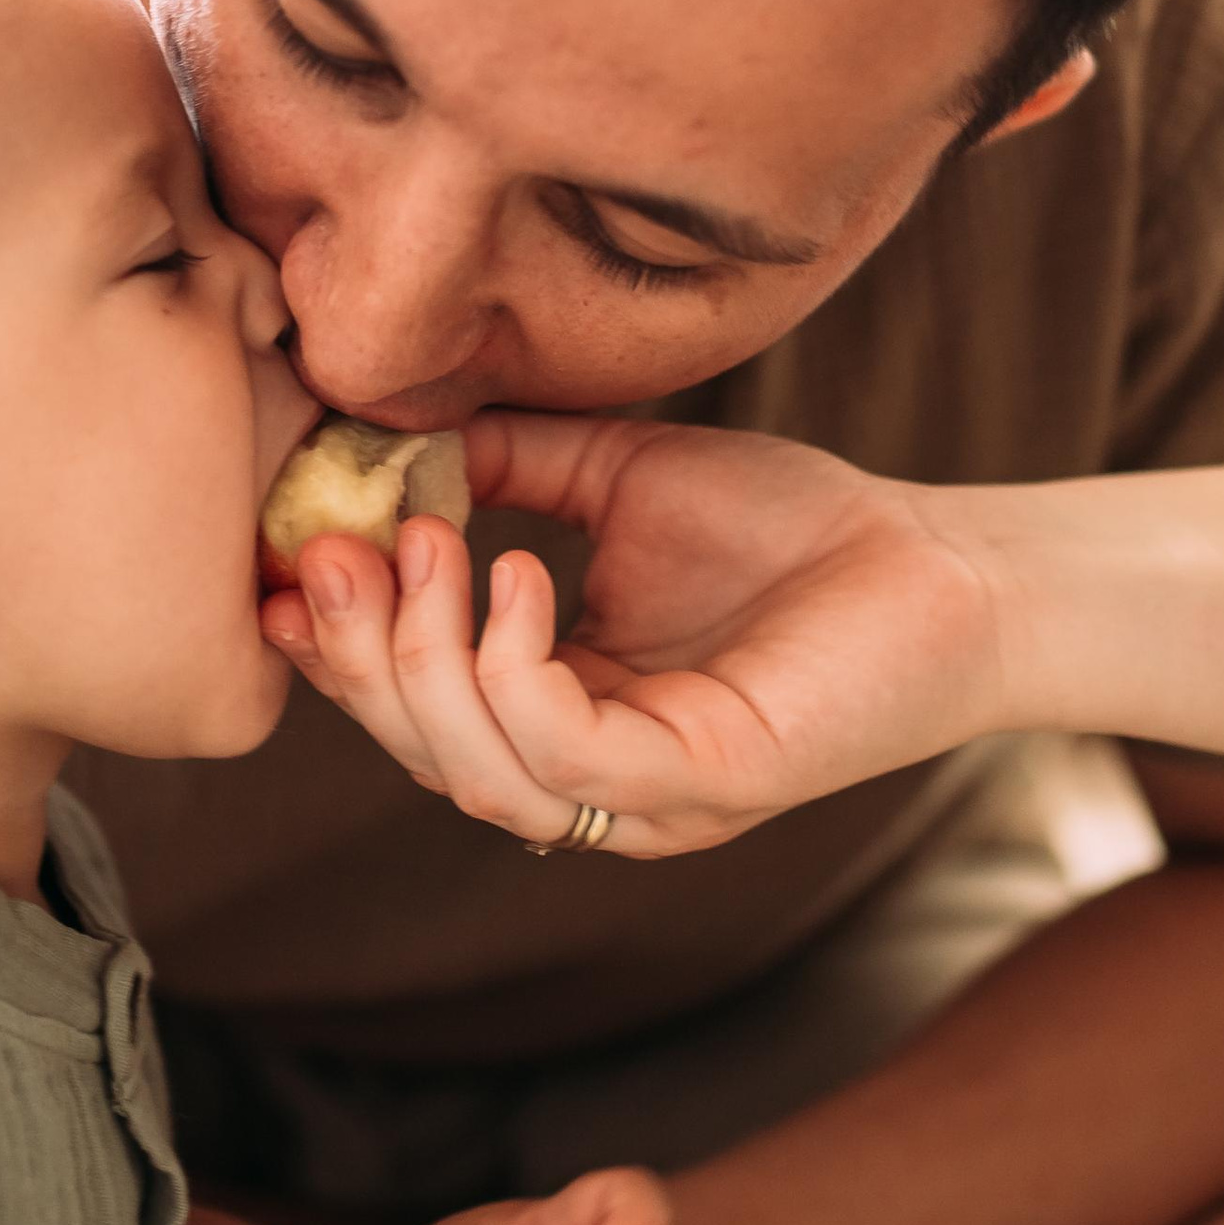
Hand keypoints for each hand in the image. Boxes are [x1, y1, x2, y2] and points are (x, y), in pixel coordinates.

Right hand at [263, 412, 999, 854]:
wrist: (943, 560)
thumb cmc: (798, 528)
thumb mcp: (619, 477)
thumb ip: (509, 464)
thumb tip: (394, 426)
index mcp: (560, 714)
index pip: (411, 707)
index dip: (331, 648)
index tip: (279, 557)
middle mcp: (589, 778)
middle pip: (420, 752)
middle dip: (353, 655)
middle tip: (327, 549)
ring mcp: (644, 798)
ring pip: (474, 774)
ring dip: (420, 658)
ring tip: (423, 542)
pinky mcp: (703, 786)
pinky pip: (567, 760)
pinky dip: (515, 670)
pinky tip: (515, 573)